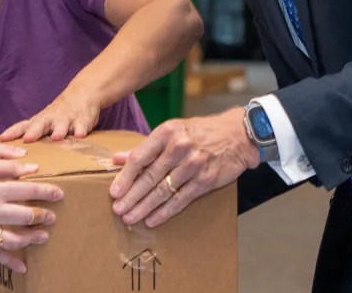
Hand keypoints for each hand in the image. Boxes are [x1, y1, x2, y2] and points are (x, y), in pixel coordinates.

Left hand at [0, 91, 100, 142]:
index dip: (13, 132)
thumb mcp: (44, 121)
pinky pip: (81, 125)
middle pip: (40, 125)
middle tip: (27, 140)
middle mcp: (51, 119)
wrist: (83, 93)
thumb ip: (32, 133)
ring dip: (59, 130)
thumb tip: (14, 151)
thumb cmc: (59, 113)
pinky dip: (80, 130)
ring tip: (56, 138)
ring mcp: (67, 118)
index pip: (23, 126)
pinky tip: (79, 136)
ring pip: (62, 124)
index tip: (2, 139)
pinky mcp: (82, 120)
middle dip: (34, 132)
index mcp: (40, 120)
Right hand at [0, 159, 62, 273]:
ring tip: (43, 236)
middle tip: (52, 216)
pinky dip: (12, 263)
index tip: (59, 194)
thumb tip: (32, 167)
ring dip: (33, 238)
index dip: (46, 192)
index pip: (28, 190)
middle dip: (43, 215)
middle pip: (26, 216)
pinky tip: (23, 267)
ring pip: (16, 239)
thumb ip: (5, 165)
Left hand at [109, 108, 256, 227]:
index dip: (125, 177)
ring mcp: (193, 165)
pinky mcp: (205, 180)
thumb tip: (116, 159)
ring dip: (145, 207)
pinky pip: (181, 199)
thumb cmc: (199, 132)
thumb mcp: (171, 131)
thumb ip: (144, 147)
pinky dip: (165, 212)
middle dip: (132, 196)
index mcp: (167, 133)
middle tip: (118, 210)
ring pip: (164, 190)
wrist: (237, 135)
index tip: (114, 192)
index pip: (140, 157)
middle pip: (150, 177)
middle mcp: (179, 148)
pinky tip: (152, 220)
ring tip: (130, 217)